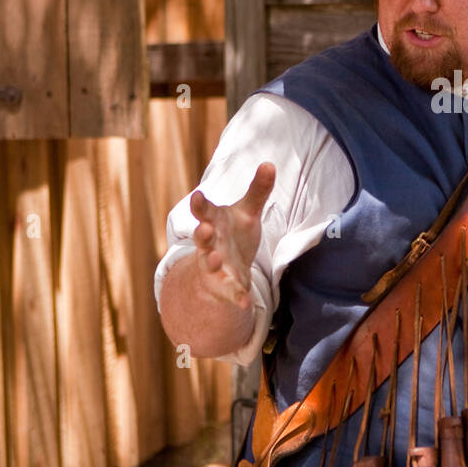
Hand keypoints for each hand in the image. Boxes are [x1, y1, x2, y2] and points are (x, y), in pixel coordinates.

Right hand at [189, 161, 275, 310]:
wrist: (224, 268)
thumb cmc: (233, 234)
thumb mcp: (246, 212)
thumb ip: (257, 190)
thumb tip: (270, 163)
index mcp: (214, 221)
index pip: (205, 211)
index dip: (200, 204)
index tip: (197, 196)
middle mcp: (210, 244)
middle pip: (202, 238)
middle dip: (201, 233)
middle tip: (202, 227)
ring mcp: (214, 266)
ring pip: (209, 264)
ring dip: (211, 261)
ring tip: (214, 257)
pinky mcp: (223, 286)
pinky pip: (229, 292)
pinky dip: (236, 297)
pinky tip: (244, 303)